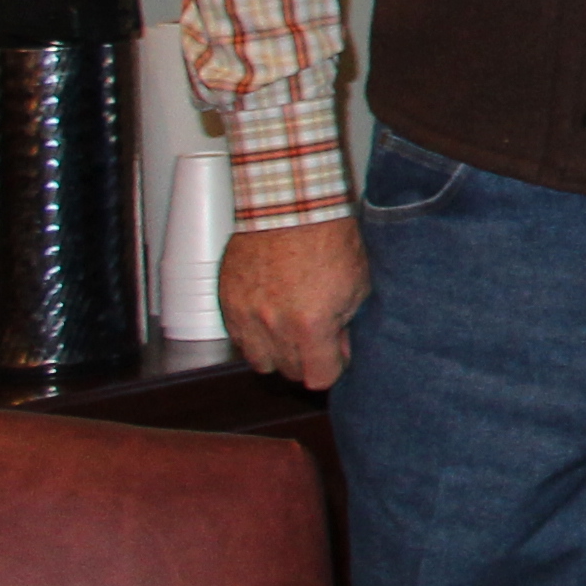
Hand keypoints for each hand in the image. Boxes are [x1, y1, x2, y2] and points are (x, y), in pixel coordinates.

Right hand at [218, 217, 367, 389]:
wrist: (292, 207)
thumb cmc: (330, 239)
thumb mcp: (358, 285)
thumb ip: (347, 326)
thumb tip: (338, 350)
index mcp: (310, 326)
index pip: (318, 378)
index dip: (332, 369)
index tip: (336, 356)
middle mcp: (273, 327)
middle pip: (289, 371)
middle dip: (308, 359)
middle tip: (318, 337)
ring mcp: (245, 316)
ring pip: (260, 361)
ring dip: (278, 352)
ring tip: (292, 329)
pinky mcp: (227, 303)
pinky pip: (239, 338)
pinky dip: (255, 335)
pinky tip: (271, 316)